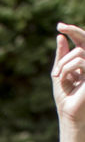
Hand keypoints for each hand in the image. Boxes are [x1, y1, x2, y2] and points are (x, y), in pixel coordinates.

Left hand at [54, 23, 84, 141]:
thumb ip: (60, 57)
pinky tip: (63, 78)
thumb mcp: (59, 74)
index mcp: (84, 61)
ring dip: (63, 62)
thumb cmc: (65, 98)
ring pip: (79, 52)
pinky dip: (67, 68)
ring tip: (58, 75)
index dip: (73, 31)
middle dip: (73, 30)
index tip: (60, 26)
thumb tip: (60, 37)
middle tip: (60, 26)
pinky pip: (80, 61)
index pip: (81, 41)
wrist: (69, 114)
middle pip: (84, 39)